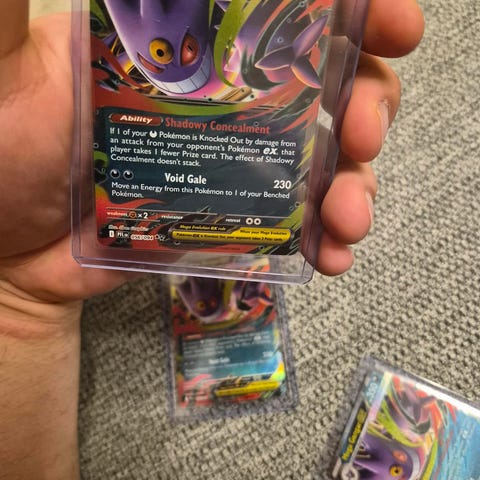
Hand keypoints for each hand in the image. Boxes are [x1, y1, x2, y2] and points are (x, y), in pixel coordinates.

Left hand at [0, 1, 423, 310]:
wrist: (10, 252)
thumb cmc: (2, 156)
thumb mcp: (7, 69)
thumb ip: (17, 9)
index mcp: (190, 44)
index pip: (287, 10)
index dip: (352, 10)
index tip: (390, 24)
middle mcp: (226, 96)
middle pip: (327, 83)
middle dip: (367, 102)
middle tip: (361, 131)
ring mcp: (236, 162)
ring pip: (325, 158)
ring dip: (357, 182)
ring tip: (349, 214)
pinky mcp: (234, 218)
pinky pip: (298, 222)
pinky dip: (325, 237)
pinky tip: (332, 254)